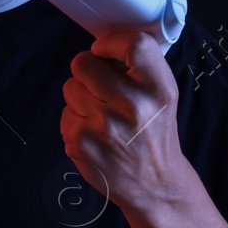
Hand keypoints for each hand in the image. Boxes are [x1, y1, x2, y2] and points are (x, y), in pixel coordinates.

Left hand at [60, 29, 190, 213]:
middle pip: (84, 62)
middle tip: (102, 87)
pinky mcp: (81, 143)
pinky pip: (64, 113)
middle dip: (88, 71)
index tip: (105, 51)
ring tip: (101, 115)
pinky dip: (75, 121)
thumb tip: (102, 42)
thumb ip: (140, 66)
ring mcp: (104, 126)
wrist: (155, 185)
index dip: (111, 43)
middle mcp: (134, 106)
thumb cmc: (155, 133)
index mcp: (159, 89)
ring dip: (80, 97)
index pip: (134, 45)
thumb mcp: (163, 95)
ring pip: (70, 87)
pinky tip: (95, 135)